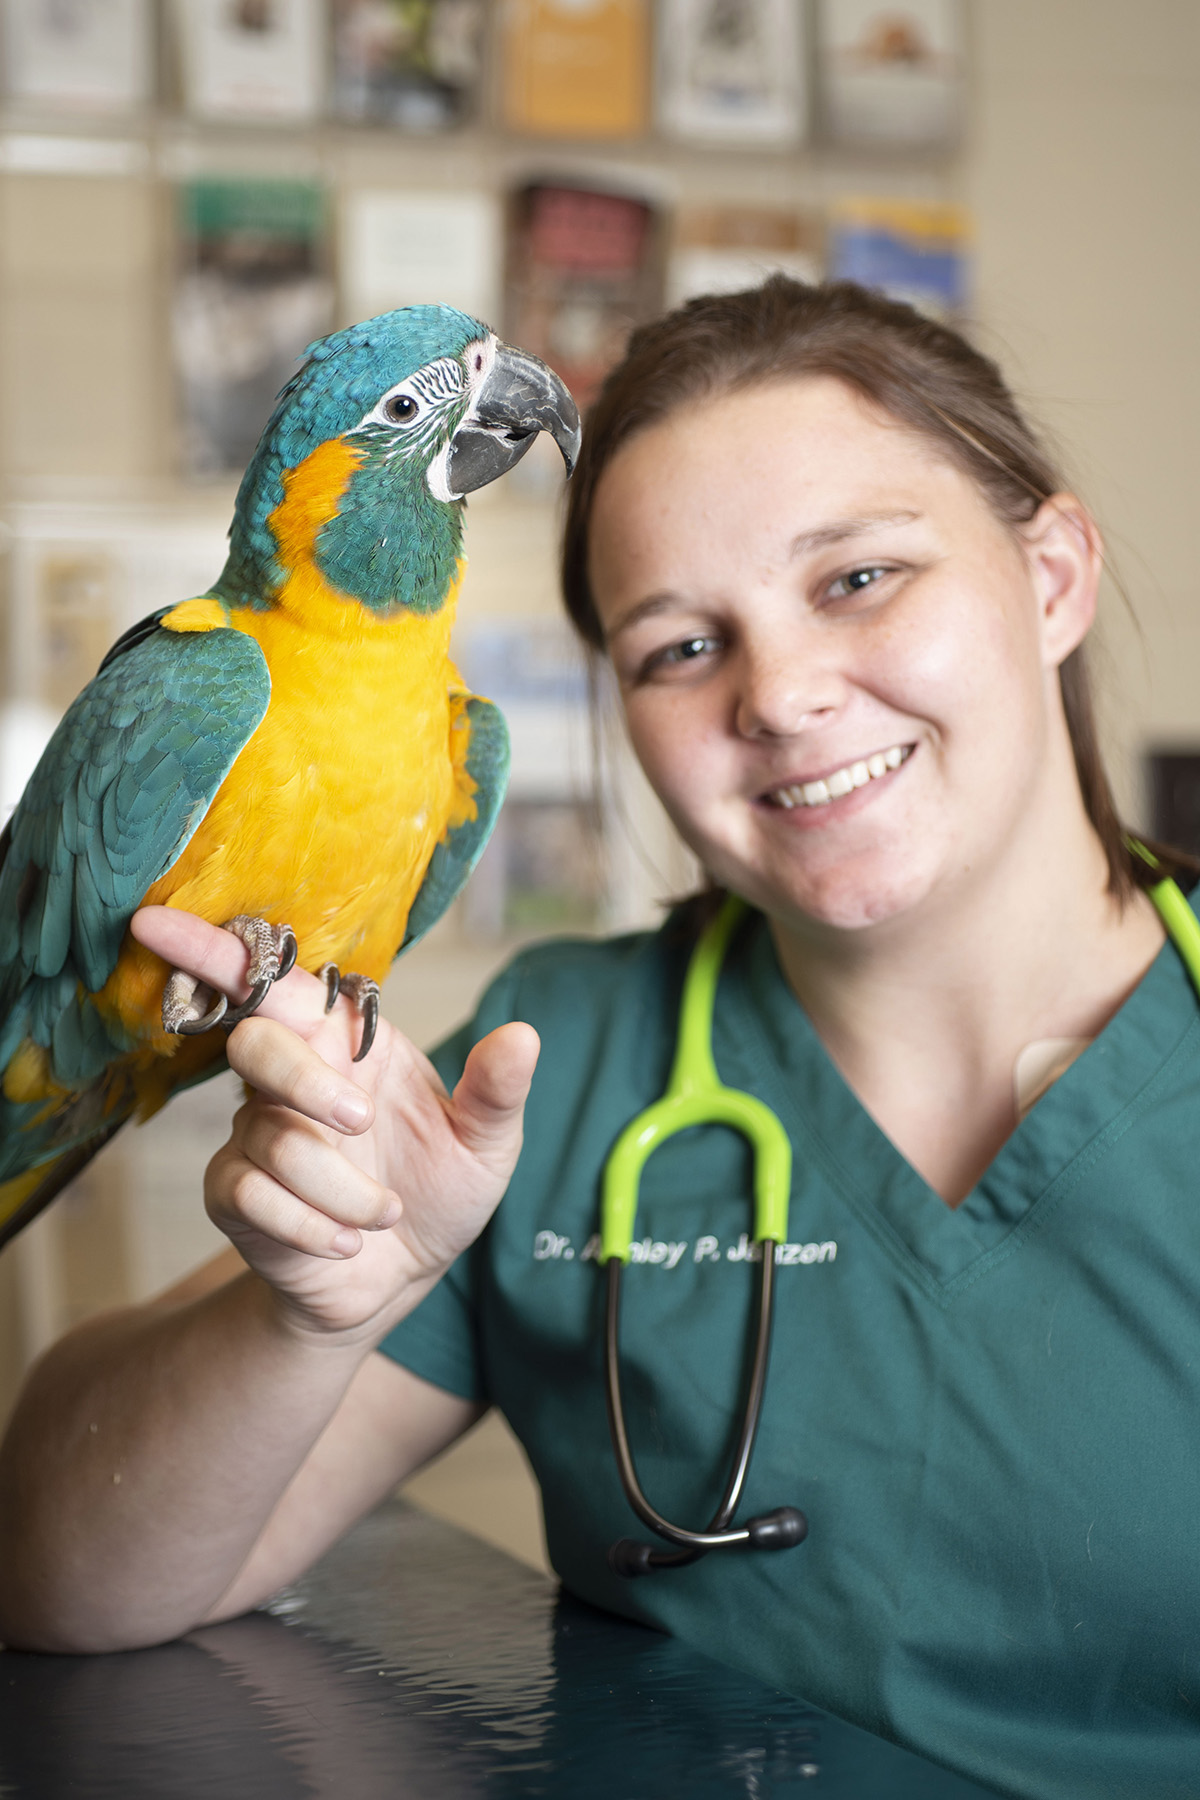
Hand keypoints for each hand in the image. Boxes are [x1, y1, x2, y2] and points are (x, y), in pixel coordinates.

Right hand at [131, 907, 538, 1342]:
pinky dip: (313, 1226)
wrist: (402, 1281)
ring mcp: (255, 1135)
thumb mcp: (485, 1145)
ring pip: (273, 1138)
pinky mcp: (234, 1195)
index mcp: (346, 1042)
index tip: (155, 922)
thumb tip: (523, 1036)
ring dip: (345, 1189)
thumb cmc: (437, 1191)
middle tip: (362, 1122)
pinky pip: (252, 1194)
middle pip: (257, 1044)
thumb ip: (497, 1092)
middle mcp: (292, 1078)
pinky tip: (347, 1241)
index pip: (271, 979)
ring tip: (385, 1216)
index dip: (211, 948)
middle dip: (307, 1085)